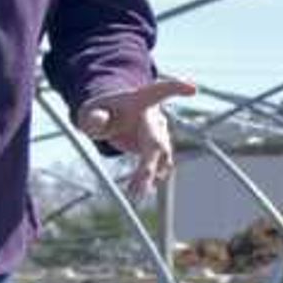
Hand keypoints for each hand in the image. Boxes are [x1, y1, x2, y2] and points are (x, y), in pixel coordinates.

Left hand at [77, 75, 195, 195]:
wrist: (111, 118)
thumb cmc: (101, 112)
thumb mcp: (90, 111)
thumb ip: (92, 116)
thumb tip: (100, 121)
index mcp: (139, 100)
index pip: (160, 90)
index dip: (177, 88)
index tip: (192, 89)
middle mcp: (154, 117)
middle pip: (157, 141)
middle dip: (149, 164)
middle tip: (138, 186)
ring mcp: (160, 133)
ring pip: (162, 156)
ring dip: (149, 176)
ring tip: (134, 194)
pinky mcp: (160, 148)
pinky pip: (159, 166)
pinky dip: (150, 179)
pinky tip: (137, 191)